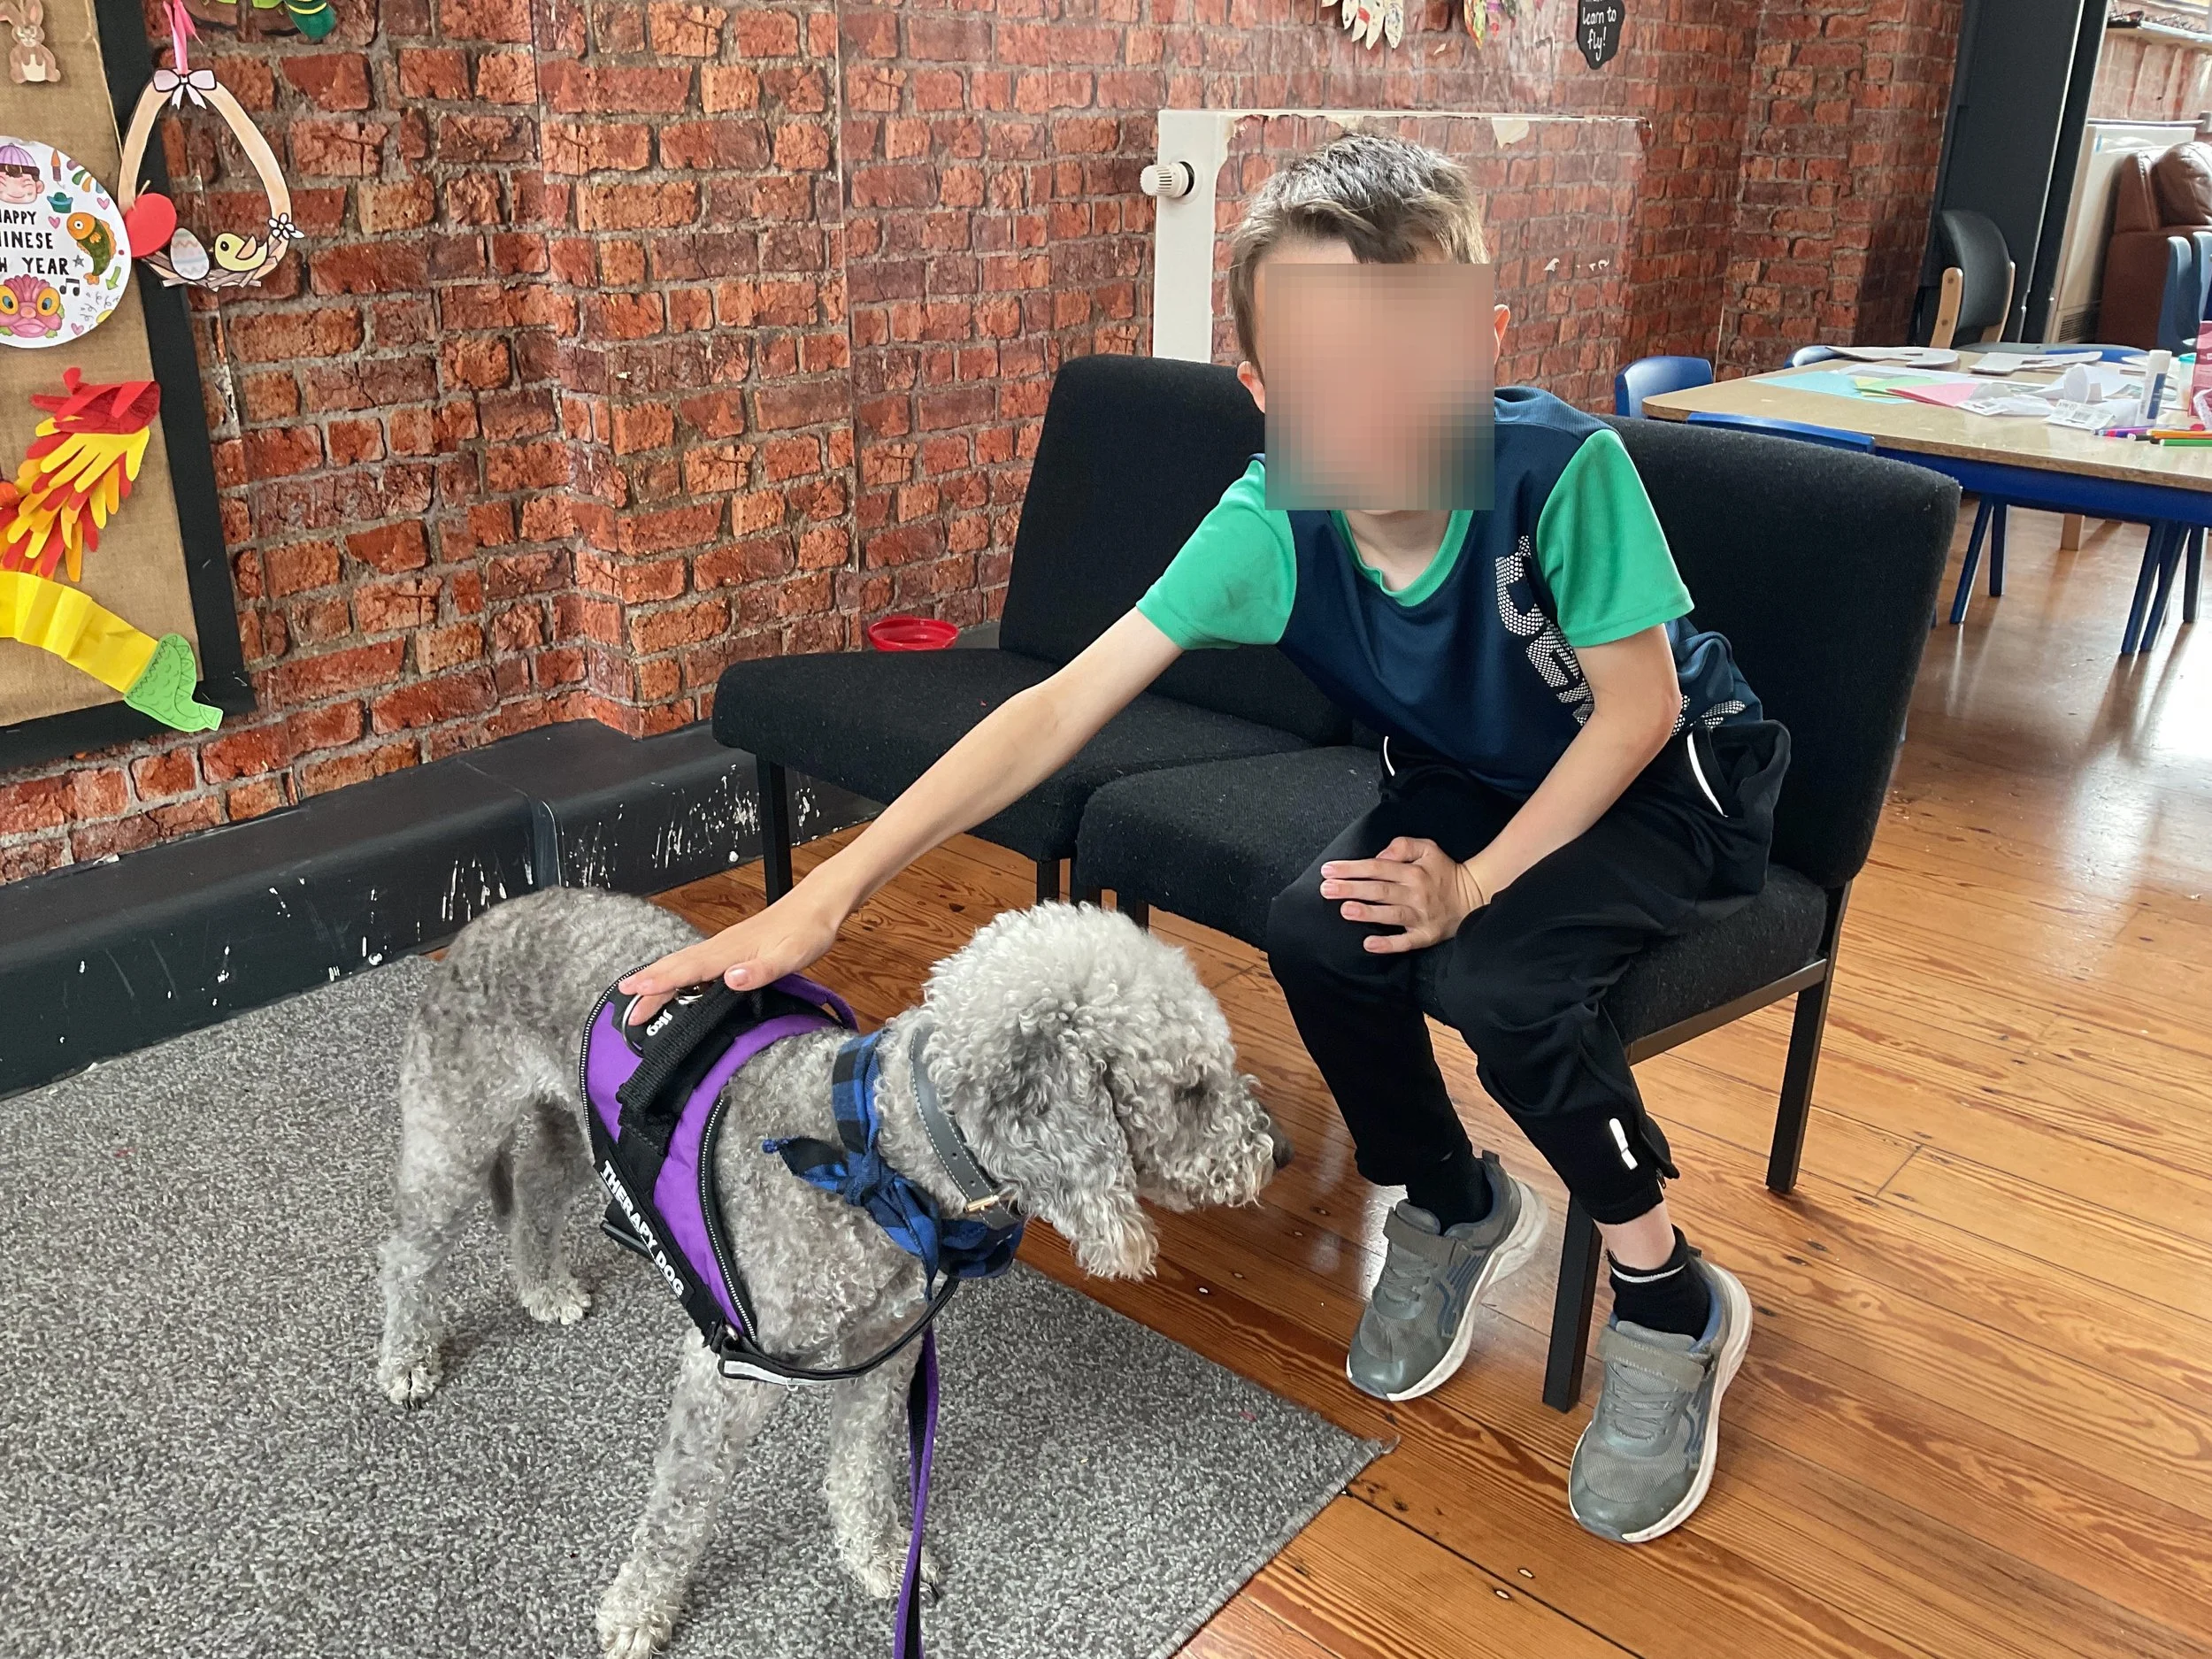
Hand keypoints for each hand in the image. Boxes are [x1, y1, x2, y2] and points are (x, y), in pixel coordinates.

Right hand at [616, 890, 842, 1024]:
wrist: (817, 907)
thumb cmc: (806, 932)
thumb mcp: (790, 956)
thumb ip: (760, 970)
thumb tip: (731, 979)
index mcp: (730, 951)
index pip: (687, 969)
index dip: (660, 983)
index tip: (635, 994)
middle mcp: (721, 947)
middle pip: (676, 966)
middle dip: (648, 984)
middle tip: (624, 1005)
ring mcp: (725, 946)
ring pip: (683, 963)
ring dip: (658, 978)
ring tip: (637, 995)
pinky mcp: (731, 947)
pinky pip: (695, 962)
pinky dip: (677, 973)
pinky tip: (676, 982)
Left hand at [1319, 837, 1488, 953]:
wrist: (1472, 897)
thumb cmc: (1444, 871)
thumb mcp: (1428, 848)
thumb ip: (1403, 845)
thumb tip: (1380, 854)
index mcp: (1413, 871)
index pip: (1377, 867)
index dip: (1352, 868)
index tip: (1329, 869)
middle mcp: (1415, 893)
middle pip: (1379, 890)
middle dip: (1351, 889)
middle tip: (1326, 889)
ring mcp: (1420, 916)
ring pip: (1390, 914)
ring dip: (1367, 913)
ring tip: (1345, 910)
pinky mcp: (1424, 936)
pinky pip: (1405, 942)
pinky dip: (1387, 944)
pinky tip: (1368, 944)